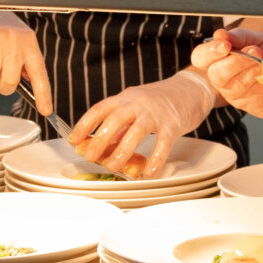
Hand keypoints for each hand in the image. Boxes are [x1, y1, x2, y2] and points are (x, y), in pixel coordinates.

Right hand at [0, 9, 50, 114]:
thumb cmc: (0, 27)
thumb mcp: (19, 40)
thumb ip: (25, 62)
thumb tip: (30, 87)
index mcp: (28, 42)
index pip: (39, 74)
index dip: (43, 95)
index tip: (45, 110)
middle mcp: (13, 41)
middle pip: (9, 81)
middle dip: (3, 83)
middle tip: (0, 71)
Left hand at [68, 70, 213, 179]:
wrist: (189, 90)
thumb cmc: (158, 102)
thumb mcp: (134, 108)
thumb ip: (119, 127)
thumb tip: (101, 147)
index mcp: (124, 98)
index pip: (100, 109)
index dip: (85, 125)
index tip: (74, 140)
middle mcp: (138, 103)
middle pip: (115, 120)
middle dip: (100, 140)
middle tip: (90, 157)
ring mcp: (156, 113)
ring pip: (136, 132)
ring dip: (122, 151)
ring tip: (113, 167)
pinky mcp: (173, 124)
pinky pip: (163, 143)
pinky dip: (155, 159)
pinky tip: (148, 172)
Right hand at [191, 28, 262, 119]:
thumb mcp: (254, 38)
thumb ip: (238, 36)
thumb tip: (220, 35)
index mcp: (217, 59)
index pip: (201, 57)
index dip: (210, 51)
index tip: (226, 45)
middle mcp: (222, 79)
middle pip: (217, 74)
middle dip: (238, 61)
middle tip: (256, 50)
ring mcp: (235, 94)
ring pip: (240, 83)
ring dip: (258, 66)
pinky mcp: (252, 105)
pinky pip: (258, 92)